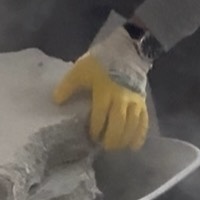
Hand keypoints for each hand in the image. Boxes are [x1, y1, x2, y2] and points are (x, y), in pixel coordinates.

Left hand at [53, 20, 150, 152]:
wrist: (126, 51)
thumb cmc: (101, 62)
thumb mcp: (80, 70)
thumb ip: (68, 86)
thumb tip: (56, 101)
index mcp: (104, 92)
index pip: (100, 116)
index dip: (95, 129)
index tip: (91, 137)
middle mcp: (121, 99)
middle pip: (118, 124)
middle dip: (111, 139)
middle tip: (104, 146)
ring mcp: (134, 102)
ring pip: (132, 125)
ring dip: (124, 139)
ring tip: (116, 147)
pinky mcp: (142, 102)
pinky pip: (144, 121)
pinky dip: (139, 135)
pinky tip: (134, 146)